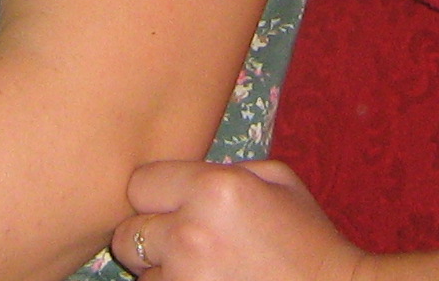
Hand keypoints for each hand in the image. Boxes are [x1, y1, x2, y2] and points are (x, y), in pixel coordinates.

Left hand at [111, 160, 365, 280]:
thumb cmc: (309, 240)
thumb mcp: (279, 180)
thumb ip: (225, 169)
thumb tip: (186, 176)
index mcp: (213, 189)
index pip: (139, 184)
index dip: (155, 196)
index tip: (174, 206)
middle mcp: (192, 233)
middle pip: (128, 234)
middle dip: (150, 239)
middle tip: (183, 244)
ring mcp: (187, 279)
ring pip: (142, 276)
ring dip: (163, 275)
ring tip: (204, 271)